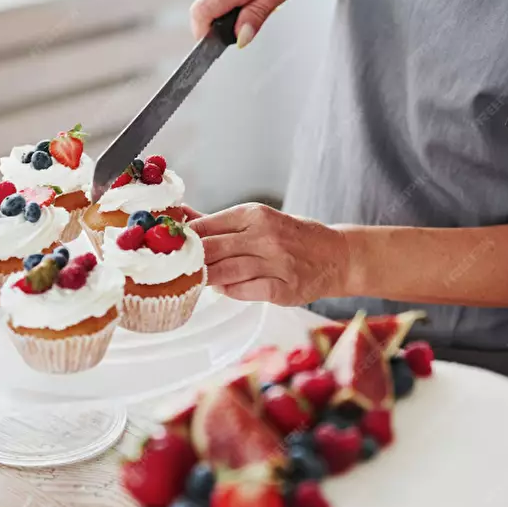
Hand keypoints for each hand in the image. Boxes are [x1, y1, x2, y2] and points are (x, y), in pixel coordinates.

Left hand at [189, 204, 349, 305]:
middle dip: (190, 261)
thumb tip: (180, 215)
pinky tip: (224, 288)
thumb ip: (218, 222)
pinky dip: (229, 292)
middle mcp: (265, 236)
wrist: (337, 256)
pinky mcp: (283, 289)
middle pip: (211, 250)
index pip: (206, 226)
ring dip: (207, 278)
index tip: (170, 247)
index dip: (184, 239)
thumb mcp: (259, 220)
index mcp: (255, 214)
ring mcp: (276, 263)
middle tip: (178, 268)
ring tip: (199, 279)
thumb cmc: (292, 236)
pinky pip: (243, 292)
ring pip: (224, 273)